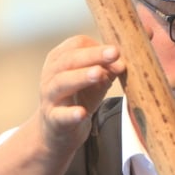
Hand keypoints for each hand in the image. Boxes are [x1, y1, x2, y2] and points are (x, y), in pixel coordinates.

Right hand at [37, 35, 124, 155]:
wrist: (58, 130)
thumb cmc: (79, 98)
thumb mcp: (95, 81)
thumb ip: (109, 68)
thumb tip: (124, 61)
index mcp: (60, 59)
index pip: (77, 44)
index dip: (98, 47)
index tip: (118, 53)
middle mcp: (51, 75)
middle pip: (69, 60)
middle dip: (93, 55)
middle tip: (114, 53)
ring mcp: (50, 97)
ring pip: (62, 83)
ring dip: (81, 77)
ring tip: (99, 73)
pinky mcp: (53, 120)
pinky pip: (60, 115)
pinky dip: (71, 114)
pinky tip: (82, 113)